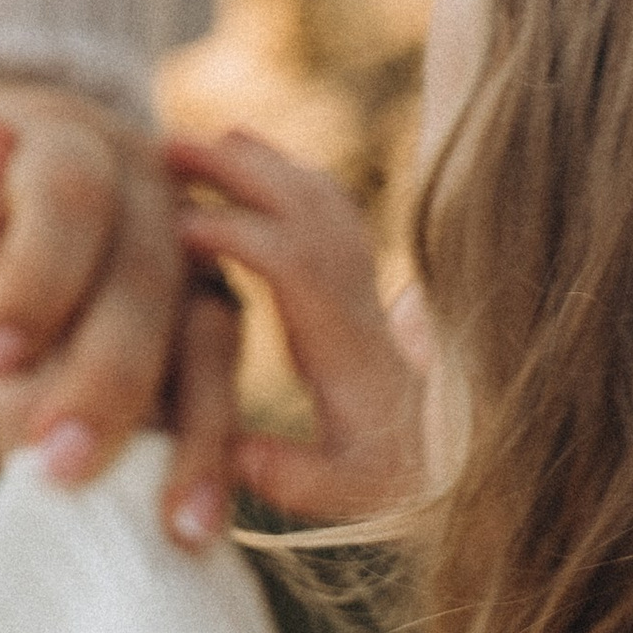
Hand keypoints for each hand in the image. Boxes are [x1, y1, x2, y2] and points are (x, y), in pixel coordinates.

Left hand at [0, 74, 180, 489]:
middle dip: (107, 378)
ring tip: (178, 526)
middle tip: (60, 467)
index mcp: (67, 141)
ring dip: (195, 434)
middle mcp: (152, 189)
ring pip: (210, 334)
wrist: (0, 164)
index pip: (66, 198)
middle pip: (148, 276)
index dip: (29, 278)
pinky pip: (224, 380)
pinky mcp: (215, 314)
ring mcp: (196, 254)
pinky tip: (200, 520)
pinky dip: (211, 452)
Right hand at [165, 131, 428, 528]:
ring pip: (324, 198)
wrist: (467, 464)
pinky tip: (251, 160)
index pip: (296, 264)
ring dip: (263, 163)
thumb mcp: (348, 490)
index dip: (238, 235)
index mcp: (349, 349)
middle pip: (309, 209)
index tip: (175, 227)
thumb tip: (229, 454)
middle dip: (239, 171)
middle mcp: (365, 304)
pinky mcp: (368, 283)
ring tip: (203, 142)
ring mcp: (371, 287)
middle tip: (165, 147)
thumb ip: (289, 475)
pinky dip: (289, 174)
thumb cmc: (400, 479)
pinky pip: (333, 207)